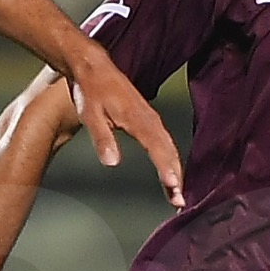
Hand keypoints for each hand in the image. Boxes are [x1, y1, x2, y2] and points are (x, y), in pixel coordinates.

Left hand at [66, 63, 184, 208]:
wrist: (94, 68)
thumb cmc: (91, 92)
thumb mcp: (90, 116)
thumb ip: (103, 139)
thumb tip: (112, 163)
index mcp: (138, 119)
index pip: (157, 147)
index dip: (166, 168)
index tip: (173, 186)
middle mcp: (150, 119)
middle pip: (169, 151)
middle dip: (175, 177)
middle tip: (179, 202)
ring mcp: (152, 119)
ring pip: (169, 148)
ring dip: (175, 172)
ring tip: (176, 196)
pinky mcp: (149, 120)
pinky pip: (164, 143)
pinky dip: (170, 161)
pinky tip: (169, 176)